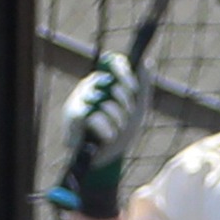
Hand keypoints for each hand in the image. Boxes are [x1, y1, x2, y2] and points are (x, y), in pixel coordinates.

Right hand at [62, 52, 145, 166]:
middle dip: (126, 103)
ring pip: (106, 101)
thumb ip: (143, 86)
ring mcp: (80, 98)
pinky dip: (107, 129)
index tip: (133, 88)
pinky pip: (94, 116)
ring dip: (117, 120)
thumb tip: (147, 62)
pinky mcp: (72, 114)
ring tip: (115, 130)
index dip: (125, 73)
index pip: (114, 63)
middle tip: (125, 117)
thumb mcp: (137, 109)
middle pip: (112, 82)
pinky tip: (107, 136)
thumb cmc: (122, 131)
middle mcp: (92, 86)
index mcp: (108, 81)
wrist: (108, 158)